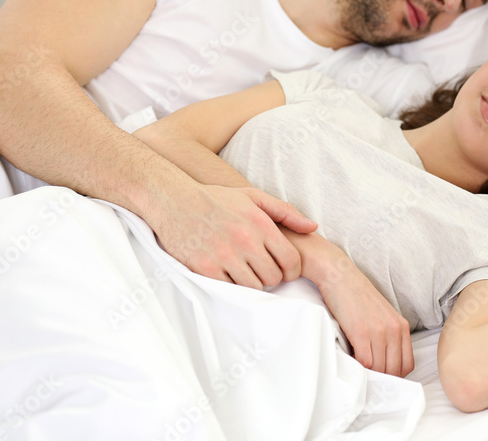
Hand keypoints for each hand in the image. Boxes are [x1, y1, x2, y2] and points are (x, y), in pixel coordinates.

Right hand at [152, 184, 316, 289]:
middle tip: (261, 270)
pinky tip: (228, 274)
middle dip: (271, 277)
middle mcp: (245, 240)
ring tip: (245, 271)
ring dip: (251, 283)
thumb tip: (313, 227)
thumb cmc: (216, 198)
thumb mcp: (253, 197)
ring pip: (253, 287)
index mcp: (260, 223)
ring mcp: (224, 255)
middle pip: (273, 278)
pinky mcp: (204, 268)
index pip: (291, 260)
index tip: (286, 272)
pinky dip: (231, 285)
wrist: (174, 200)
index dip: (292, 271)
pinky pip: (229, 289)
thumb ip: (285, 212)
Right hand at [316, 259, 413, 376]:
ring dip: (369, 374)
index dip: (394, 375)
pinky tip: (351, 362)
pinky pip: (365, 362)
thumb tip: (382, 363)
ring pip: (380, 368)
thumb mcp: (381, 315)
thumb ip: (387, 336)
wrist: (340, 276)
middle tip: (368, 378)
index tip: (381, 376)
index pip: (407, 364)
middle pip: (394, 370)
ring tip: (358, 370)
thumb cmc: (357, 296)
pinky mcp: (361, 332)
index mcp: (402, 326)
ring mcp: (379, 331)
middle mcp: (394, 329)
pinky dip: (358, 367)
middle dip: (381, 378)